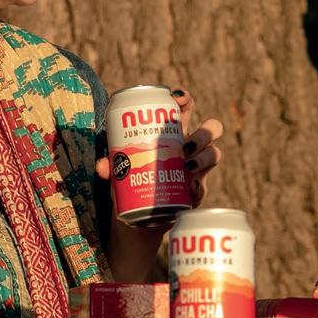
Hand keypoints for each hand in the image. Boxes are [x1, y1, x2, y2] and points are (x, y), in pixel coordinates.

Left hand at [97, 88, 226, 280]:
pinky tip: (190, 187)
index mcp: (171, 134)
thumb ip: (109, 167)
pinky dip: (198, 187)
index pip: (185, 109)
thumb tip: (103, 166)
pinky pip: (204, 186)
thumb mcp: (118, 173)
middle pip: (211, 130)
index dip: (185, 99)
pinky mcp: (196, 193)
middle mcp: (189, 149)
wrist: (139, 218)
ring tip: (187, 164)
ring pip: (214, 154)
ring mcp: (196, 170)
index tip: (178, 98)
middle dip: (204, 132)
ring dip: (205, 156)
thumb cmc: (131, 183)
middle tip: (185, 143)